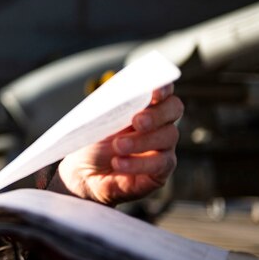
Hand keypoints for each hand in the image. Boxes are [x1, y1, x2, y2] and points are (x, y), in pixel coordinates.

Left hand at [52, 85, 182, 205]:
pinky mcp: (161, 170)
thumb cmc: (94, 141)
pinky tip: (119, 163)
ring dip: (141, 141)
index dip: (162, 87)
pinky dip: (138, 163)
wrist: (84, 172)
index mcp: (145, 104)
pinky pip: (160, 163)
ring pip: (168, 136)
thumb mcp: (98, 120)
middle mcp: (159, 123)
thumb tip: (121, 95)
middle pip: (174, 109)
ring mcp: (164, 146)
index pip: (163, 89)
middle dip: (156, 114)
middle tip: (137, 121)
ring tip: (118, 146)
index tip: (154, 91)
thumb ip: (112, 106)